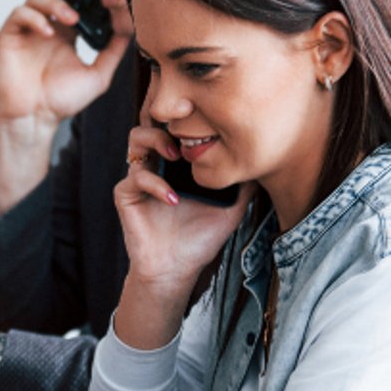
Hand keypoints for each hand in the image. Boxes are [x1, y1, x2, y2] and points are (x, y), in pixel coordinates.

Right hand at [0, 0, 129, 214]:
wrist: (35, 119)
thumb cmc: (62, 101)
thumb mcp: (99, 74)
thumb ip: (114, 50)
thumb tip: (130, 25)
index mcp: (64, 33)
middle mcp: (45, 26)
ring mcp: (26, 30)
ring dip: (55, 1)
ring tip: (71, 18)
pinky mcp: (9, 36)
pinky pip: (19, 13)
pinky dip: (35, 17)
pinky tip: (48, 31)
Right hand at [110, 121, 248, 348]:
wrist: (177, 269)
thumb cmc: (200, 239)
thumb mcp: (231, 208)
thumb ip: (244, 186)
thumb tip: (265, 163)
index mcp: (175, 165)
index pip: (176, 128)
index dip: (187, 121)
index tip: (208, 127)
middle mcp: (155, 166)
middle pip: (152, 123)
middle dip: (169, 123)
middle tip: (189, 139)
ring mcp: (138, 180)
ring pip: (135, 140)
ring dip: (156, 141)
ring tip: (176, 157)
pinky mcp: (126, 196)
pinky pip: (134, 178)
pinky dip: (154, 184)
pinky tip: (173, 199)